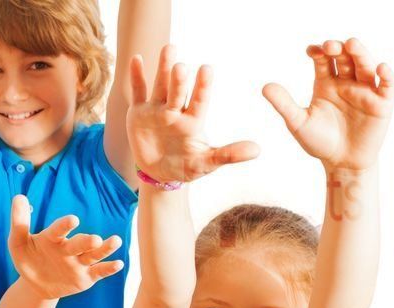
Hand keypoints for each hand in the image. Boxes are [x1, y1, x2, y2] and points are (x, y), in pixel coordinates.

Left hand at [8, 197, 122, 298]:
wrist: (35, 284)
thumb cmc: (28, 258)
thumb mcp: (18, 243)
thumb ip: (19, 223)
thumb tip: (19, 196)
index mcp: (53, 238)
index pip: (59, 230)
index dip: (65, 225)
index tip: (73, 220)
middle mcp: (69, 248)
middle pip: (80, 243)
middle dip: (86, 241)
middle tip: (94, 239)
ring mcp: (79, 262)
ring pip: (94, 254)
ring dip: (105, 248)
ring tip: (116, 241)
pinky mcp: (86, 277)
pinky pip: (99, 271)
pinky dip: (108, 268)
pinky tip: (118, 264)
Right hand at [126, 45, 258, 183]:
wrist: (159, 173)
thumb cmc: (186, 167)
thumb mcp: (206, 163)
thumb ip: (228, 154)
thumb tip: (257, 150)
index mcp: (192, 122)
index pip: (199, 102)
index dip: (202, 87)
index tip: (207, 69)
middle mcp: (175, 111)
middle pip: (178, 91)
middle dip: (178, 80)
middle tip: (182, 65)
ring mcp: (157, 110)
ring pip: (160, 86)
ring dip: (163, 68)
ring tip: (169, 48)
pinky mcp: (139, 113)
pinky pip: (138, 92)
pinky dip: (136, 77)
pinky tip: (137, 59)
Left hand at [263, 38, 393, 171]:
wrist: (340, 163)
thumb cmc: (319, 142)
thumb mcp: (298, 123)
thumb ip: (283, 104)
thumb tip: (265, 86)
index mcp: (326, 84)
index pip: (323, 60)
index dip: (319, 52)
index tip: (311, 50)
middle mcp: (346, 83)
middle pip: (345, 58)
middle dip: (339, 49)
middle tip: (330, 46)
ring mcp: (365, 91)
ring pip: (365, 66)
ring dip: (360, 54)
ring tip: (352, 44)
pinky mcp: (381, 103)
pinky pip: (387, 85)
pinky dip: (386, 75)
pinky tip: (380, 68)